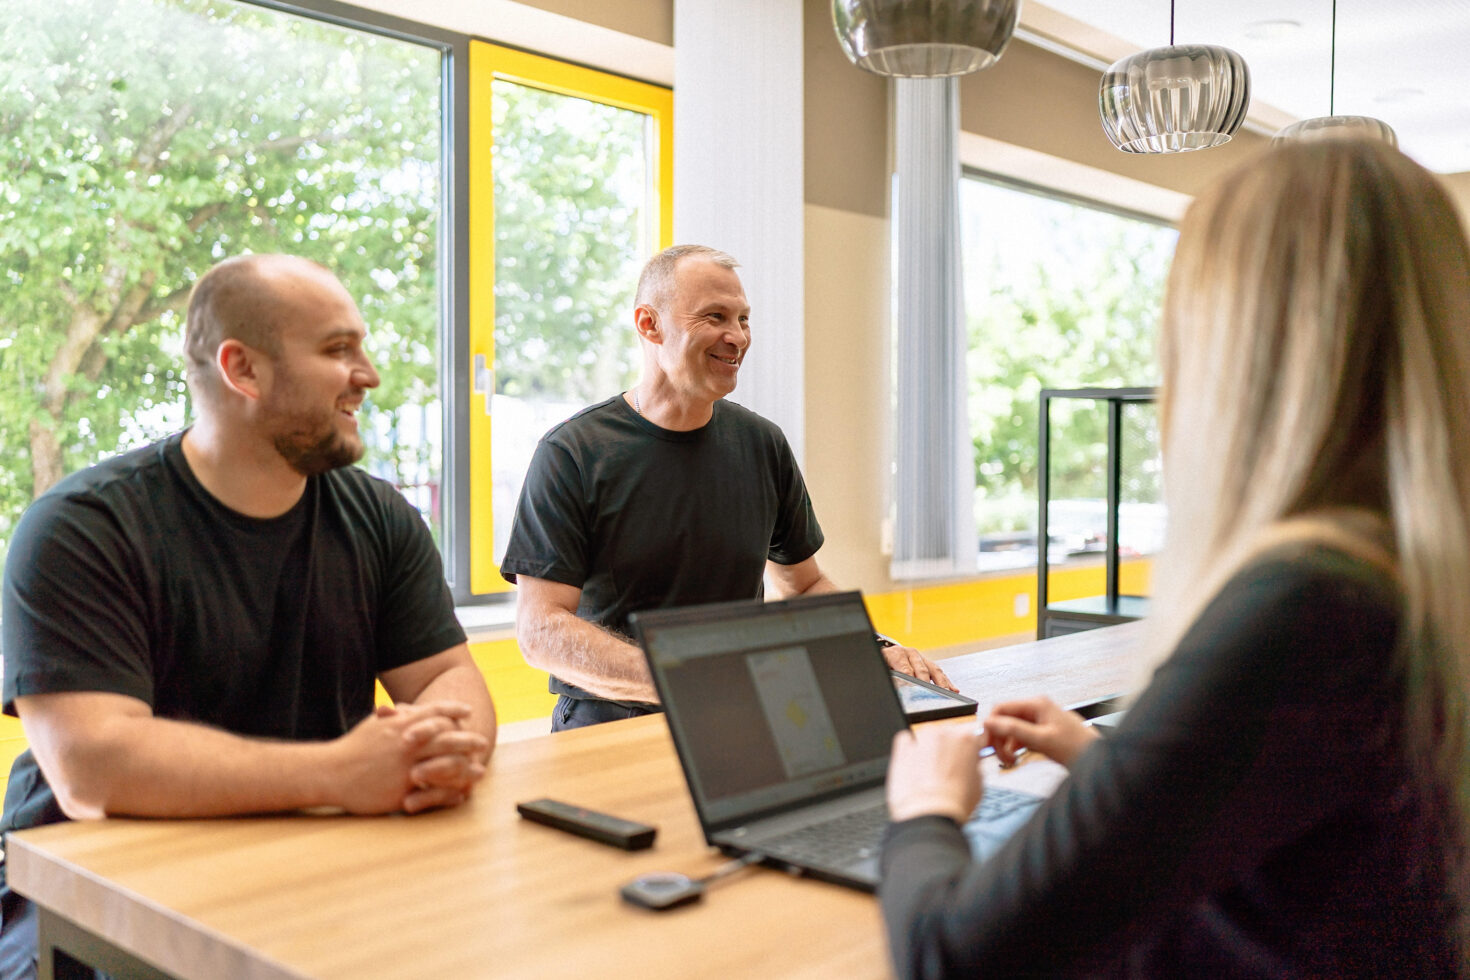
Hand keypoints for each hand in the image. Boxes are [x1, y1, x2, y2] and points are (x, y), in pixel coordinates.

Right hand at [328, 703, 487, 814]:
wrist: (329, 773)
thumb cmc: (352, 748)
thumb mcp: (374, 726)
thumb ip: (394, 719)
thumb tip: (408, 710)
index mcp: (400, 726)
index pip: (433, 713)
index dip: (453, 710)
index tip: (468, 711)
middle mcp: (406, 745)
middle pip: (446, 739)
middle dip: (467, 740)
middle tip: (483, 742)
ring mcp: (405, 769)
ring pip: (444, 766)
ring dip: (465, 769)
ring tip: (480, 770)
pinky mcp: (401, 791)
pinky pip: (431, 793)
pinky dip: (449, 793)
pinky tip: (461, 794)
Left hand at [882, 644, 957, 691]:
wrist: (884, 653)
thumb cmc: (882, 664)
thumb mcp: (880, 668)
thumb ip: (888, 678)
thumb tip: (896, 688)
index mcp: (897, 654)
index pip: (906, 670)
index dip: (910, 682)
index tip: (914, 692)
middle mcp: (910, 653)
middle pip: (921, 670)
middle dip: (926, 684)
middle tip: (930, 695)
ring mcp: (920, 657)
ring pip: (934, 670)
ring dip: (941, 683)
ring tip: (946, 694)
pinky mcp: (927, 663)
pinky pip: (939, 673)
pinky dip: (946, 682)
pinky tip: (953, 690)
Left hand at [885, 723, 983, 822]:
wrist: (928, 815)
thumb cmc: (954, 805)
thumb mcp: (979, 785)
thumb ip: (975, 766)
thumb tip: (971, 763)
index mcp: (967, 739)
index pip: (974, 734)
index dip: (971, 747)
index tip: (968, 754)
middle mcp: (945, 733)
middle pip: (949, 734)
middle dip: (949, 749)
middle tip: (948, 770)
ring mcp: (922, 739)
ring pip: (928, 736)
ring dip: (929, 749)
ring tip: (929, 772)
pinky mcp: (902, 747)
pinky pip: (905, 739)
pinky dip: (909, 749)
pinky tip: (913, 765)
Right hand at [982, 696, 1099, 769]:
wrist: (1097, 759)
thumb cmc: (1077, 748)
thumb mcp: (1042, 739)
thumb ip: (1015, 729)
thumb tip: (991, 722)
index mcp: (1037, 704)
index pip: (1001, 708)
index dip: (991, 725)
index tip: (987, 742)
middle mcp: (1037, 708)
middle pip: (1005, 718)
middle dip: (999, 737)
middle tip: (999, 755)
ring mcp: (1039, 719)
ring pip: (1011, 728)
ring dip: (1006, 743)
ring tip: (1009, 759)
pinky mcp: (1042, 730)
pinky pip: (1020, 735)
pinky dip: (1015, 746)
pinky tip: (1016, 756)